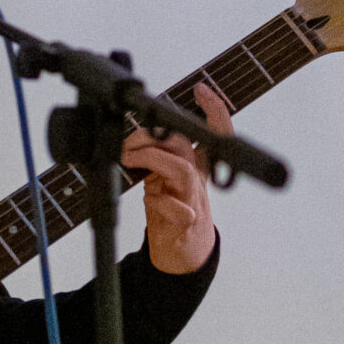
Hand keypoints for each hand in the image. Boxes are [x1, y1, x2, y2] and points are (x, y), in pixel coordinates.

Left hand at [124, 83, 230, 272]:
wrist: (182, 254)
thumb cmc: (173, 212)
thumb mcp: (166, 179)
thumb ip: (157, 156)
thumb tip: (135, 137)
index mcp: (197, 166)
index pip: (216, 132)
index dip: (215, 109)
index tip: (201, 89)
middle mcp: (198, 180)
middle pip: (185, 145)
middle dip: (152, 137)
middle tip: (126, 145)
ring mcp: (193, 201)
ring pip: (183, 171)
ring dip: (152, 160)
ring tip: (129, 160)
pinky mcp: (186, 225)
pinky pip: (179, 210)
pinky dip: (161, 202)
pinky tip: (149, 200)